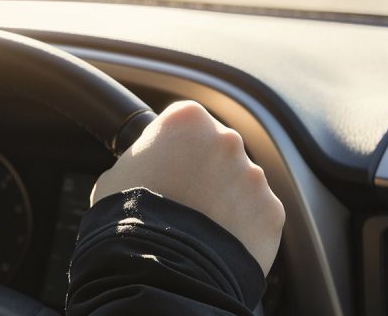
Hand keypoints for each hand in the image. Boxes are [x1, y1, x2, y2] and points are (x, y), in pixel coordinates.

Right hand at [90, 101, 285, 273]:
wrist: (161, 267)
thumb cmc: (131, 219)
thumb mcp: (116, 176)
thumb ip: (141, 160)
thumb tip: (142, 168)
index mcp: (187, 120)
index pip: (185, 124)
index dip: (173, 150)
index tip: (165, 170)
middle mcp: (227, 139)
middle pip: (217, 152)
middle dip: (205, 174)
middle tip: (183, 204)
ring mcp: (254, 176)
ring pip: (240, 185)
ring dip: (225, 202)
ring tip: (199, 231)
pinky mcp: (271, 211)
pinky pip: (257, 217)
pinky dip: (243, 230)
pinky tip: (217, 246)